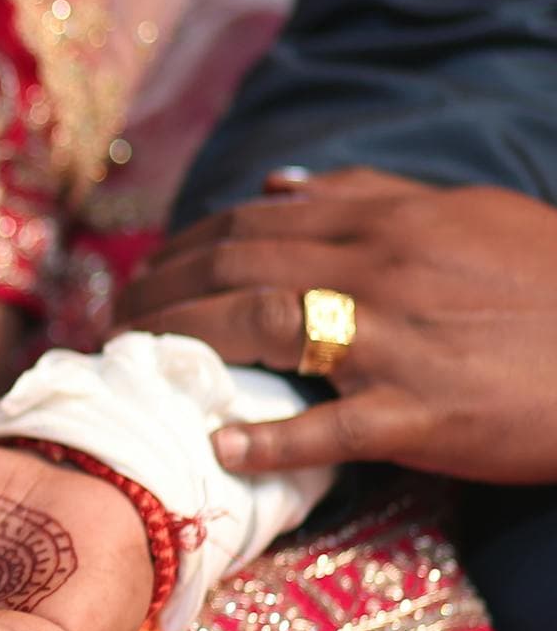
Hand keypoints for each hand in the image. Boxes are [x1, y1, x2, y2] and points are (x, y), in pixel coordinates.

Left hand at [117, 168, 556, 482]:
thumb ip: (368, 192)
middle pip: (237, 269)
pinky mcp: (423, 413)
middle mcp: (380, 271)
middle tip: (116, 321)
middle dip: (160, 292)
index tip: (144, 273)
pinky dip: (268, 439)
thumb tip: (275, 184)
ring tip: (139, 365)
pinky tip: (219, 447)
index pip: (251, 224)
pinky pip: (329, 426)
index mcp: (387, 223)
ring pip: (264, 326)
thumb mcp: (466, 212)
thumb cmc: (550, 278)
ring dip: (186, 343)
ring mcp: (398, 342)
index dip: (182, 248)